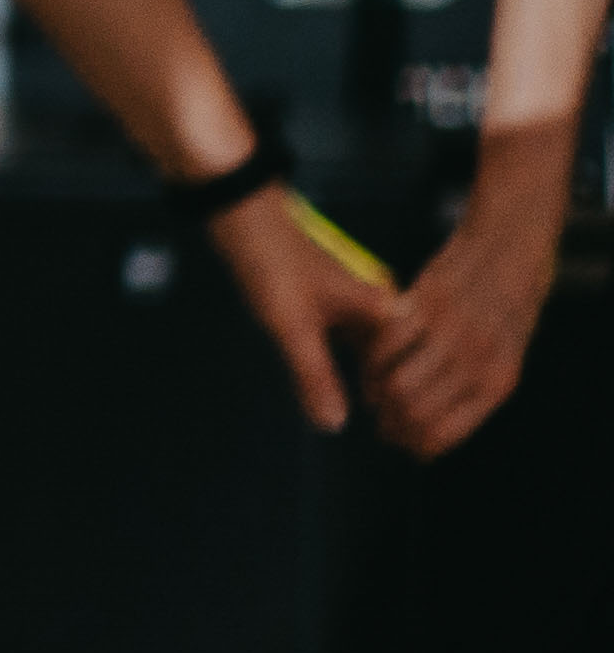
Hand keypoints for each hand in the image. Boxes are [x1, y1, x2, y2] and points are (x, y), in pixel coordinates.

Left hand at [199, 186, 410, 436]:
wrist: (242, 214)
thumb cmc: (269, 261)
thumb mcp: (290, 325)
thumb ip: (313, 374)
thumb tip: (334, 424)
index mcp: (385, 306)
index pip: (411, 368)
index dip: (406, 404)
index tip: (404, 435)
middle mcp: (379, 305)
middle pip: (398, 363)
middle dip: (394, 399)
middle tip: (395, 437)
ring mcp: (357, 304)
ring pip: (374, 355)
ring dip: (372, 384)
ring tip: (377, 421)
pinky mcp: (333, 303)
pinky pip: (352, 344)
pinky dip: (349, 368)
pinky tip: (348, 388)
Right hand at [362, 162, 556, 455]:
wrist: (508, 248)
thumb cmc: (505, 309)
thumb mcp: (505, 356)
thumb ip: (472, 390)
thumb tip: (430, 432)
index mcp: (498, 382)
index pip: (442, 433)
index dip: (413, 444)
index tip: (399, 442)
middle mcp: (476, 362)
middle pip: (413, 413)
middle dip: (390, 424)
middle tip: (380, 421)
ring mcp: (450, 333)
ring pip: (394, 383)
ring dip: (376, 393)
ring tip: (374, 393)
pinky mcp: (425, 305)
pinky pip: (385, 345)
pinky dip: (372, 359)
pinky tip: (373, 361)